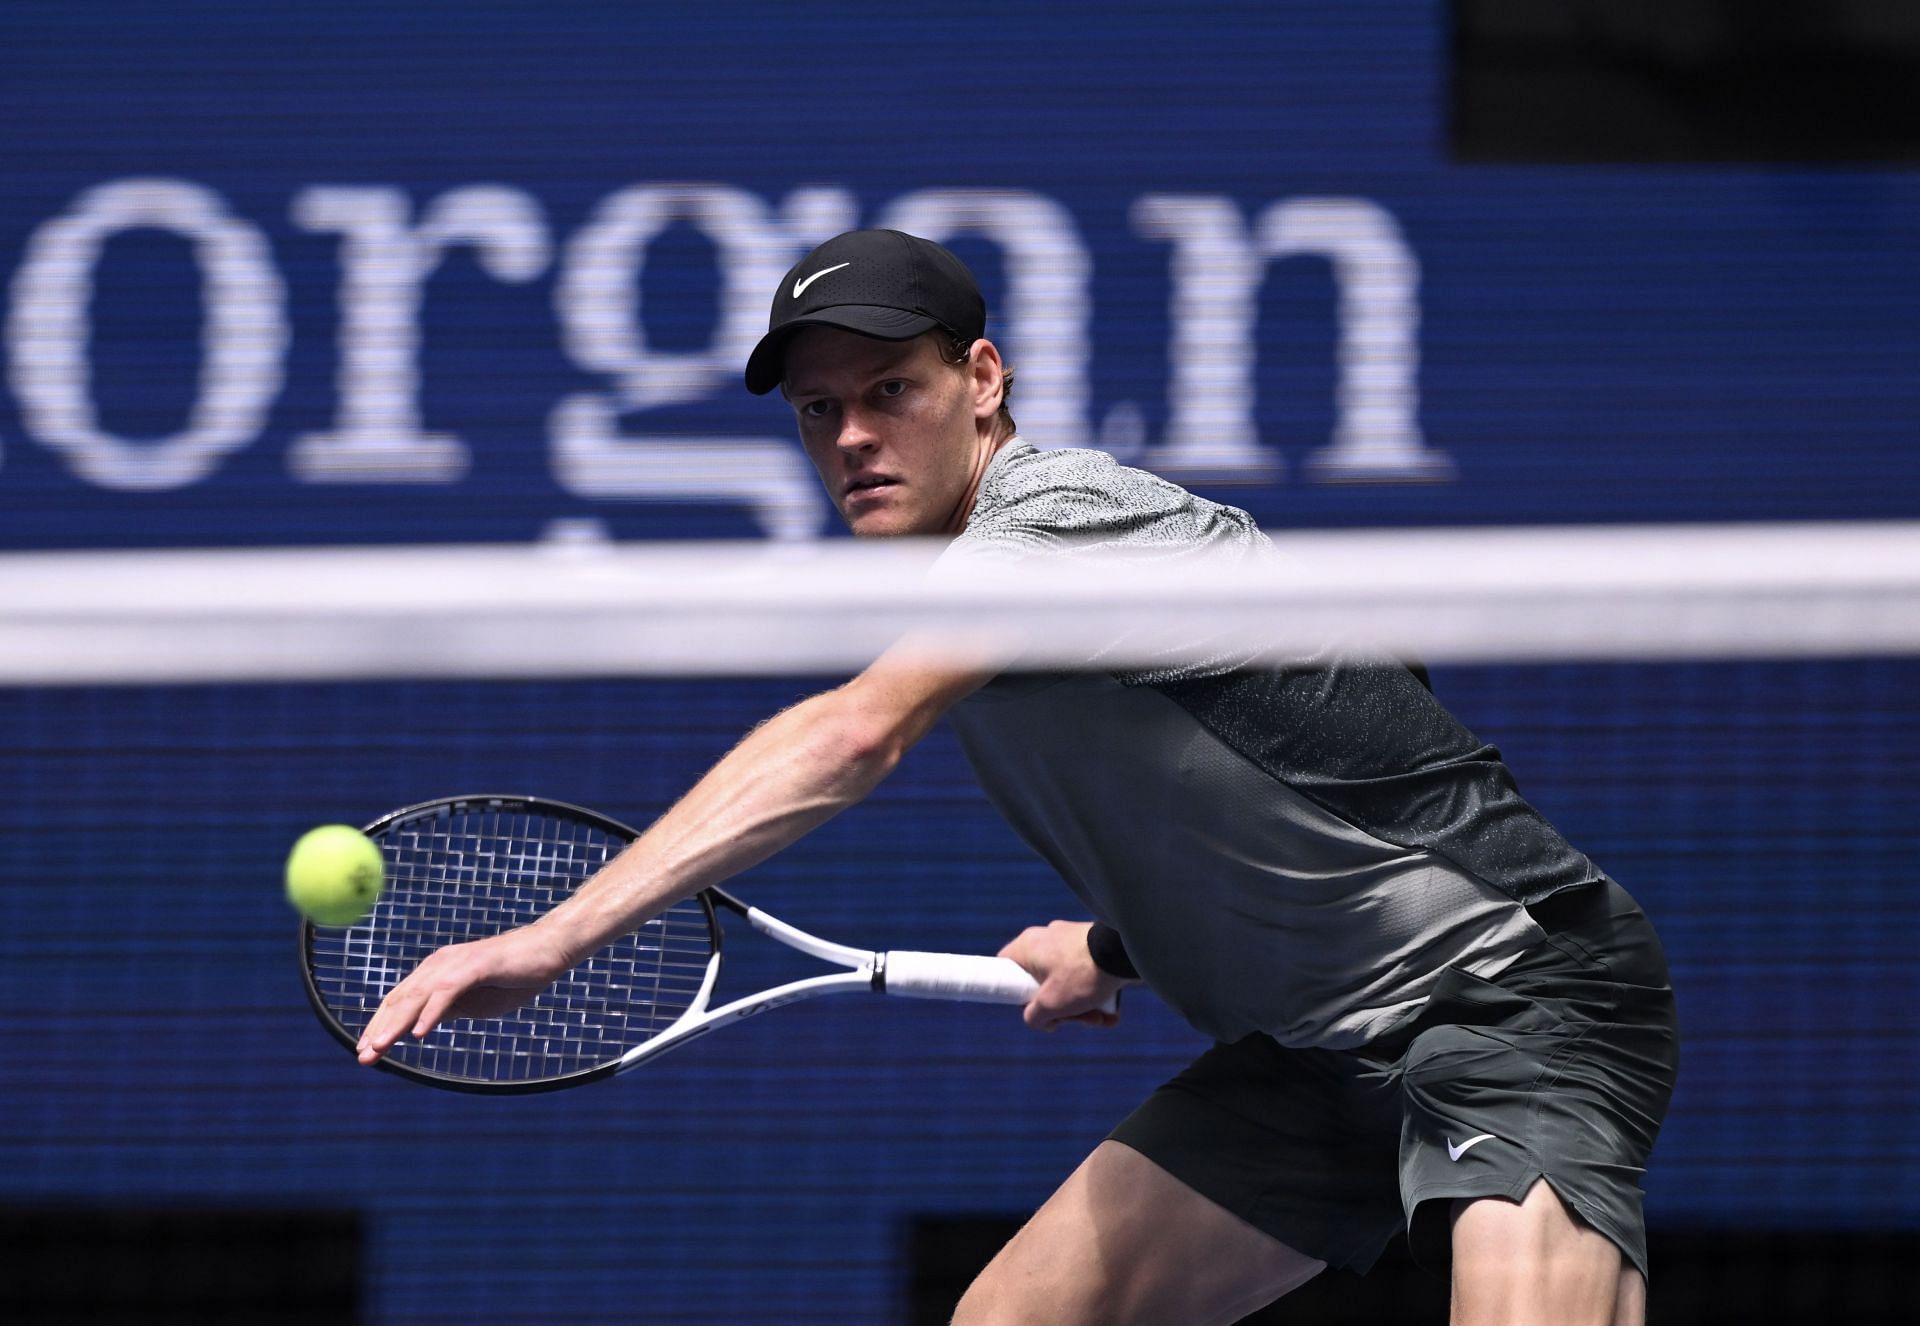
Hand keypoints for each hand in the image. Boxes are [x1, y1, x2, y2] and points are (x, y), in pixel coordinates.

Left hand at [356, 925, 574, 1064]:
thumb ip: (448, 1010)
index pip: (401, 1002)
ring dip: (396, 1024)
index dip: (381, 1026)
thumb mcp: (475, 1002)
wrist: (549, 948)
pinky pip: (446, 992)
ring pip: (418, 997)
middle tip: (363, 1057)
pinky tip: (418, 1033)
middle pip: (401, 1000)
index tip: (366, 1052)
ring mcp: (456, 963)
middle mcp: (439, 965)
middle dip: (379, 1029)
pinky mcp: (474, 965)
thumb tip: (420, 1025)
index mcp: (437, 972)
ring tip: (379, 1048)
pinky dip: (430, 1013)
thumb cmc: (515, 976)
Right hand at [997, 919, 1132, 1031]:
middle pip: (1042, 984)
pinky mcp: (1093, 946)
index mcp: (1028, 946)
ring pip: (1068, 983)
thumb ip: (1033, 1017)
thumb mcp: (1051, 1005)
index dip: (1014, 993)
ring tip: (1101, 1020)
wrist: (1125, 953)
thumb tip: (1038, 1021)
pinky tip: (1111, 1014)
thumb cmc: (1082, 975)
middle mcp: (1047, 939)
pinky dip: (1096, 995)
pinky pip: (1086, 976)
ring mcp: (1071, 941)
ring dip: (1083, 1008)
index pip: (1005, 969)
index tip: (1032, 1008)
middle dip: (1062, 1010)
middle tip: (1076, 1021)